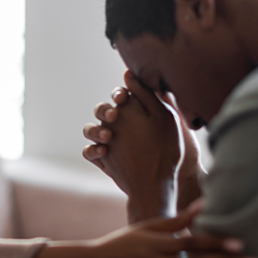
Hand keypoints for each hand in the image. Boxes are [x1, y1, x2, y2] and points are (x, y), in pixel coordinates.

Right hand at [83, 71, 204, 215]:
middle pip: (102, 110)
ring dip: (95, 130)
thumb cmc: (169, 150)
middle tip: (114, 117)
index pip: (120, 96)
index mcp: (134, 113)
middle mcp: (119, 125)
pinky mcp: (102, 158)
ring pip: (91, 129)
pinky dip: (92, 150)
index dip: (118, 94)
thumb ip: (150, 96)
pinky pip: (88, 151)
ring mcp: (108, 142)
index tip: (122, 98)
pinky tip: (103, 152)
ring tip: (108, 138)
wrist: (163, 183)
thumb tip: (130, 74)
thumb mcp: (165, 120)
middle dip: (104, 111)